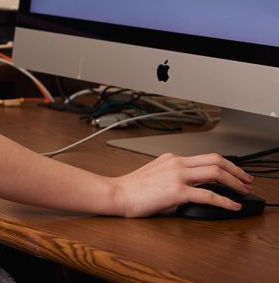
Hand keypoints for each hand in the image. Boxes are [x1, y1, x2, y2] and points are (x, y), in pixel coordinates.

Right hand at [109, 152, 252, 216]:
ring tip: (244, 190)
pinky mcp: (177, 191)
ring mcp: (177, 175)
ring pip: (216, 172)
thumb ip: (171, 174)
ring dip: (234, 182)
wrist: (116, 194)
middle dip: (236, 169)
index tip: (234, 172)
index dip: (225, 164)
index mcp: (171, 158)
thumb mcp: (154, 173)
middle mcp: (176, 162)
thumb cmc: (130, 188)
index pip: (205, 157)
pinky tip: (232, 205)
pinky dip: (224, 201)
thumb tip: (190, 186)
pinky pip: (208, 195)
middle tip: (246, 179)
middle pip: (215, 159)